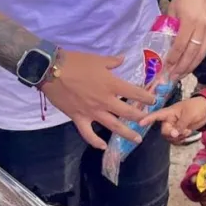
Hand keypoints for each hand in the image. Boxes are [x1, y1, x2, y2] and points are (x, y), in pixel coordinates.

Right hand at [39, 49, 155, 149]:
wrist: (52, 70)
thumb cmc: (76, 62)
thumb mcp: (98, 59)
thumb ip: (113, 62)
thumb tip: (123, 59)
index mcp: (111, 85)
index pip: (134, 92)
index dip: (145, 97)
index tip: (153, 100)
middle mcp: (105, 101)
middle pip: (127, 112)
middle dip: (140, 117)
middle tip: (148, 121)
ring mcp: (92, 112)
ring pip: (113, 126)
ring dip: (126, 133)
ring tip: (137, 140)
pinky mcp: (78, 118)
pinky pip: (88, 134)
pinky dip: (95, 142)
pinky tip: (103, 147)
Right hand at [141, 95, 205, 143]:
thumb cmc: (196, 107)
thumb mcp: (188, 115)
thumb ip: (180, 125)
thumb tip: (173, 135)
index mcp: (169, 112)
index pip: (156, 115)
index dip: (148, 119)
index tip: (140, 123)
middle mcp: (169, 120)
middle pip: (164, 131)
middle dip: (171, 133)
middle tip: (180, 131)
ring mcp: (174, 126)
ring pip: (170, 137)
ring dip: (178, 137)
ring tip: (186, 131)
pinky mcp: (180, 132)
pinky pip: (176, 140)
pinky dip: (181, 139)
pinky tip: (187, 134)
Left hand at [165, 0, 205, 79]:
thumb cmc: (182, 0)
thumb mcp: (171, 12)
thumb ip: (170, 30)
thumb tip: (167, 51)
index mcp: (190, 19)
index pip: (180, 44)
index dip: (173, 59)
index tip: (166, 69)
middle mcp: (203, 25)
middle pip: (192, 52)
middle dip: (181, 67)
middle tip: (172, 78)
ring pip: (201, 53)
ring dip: (190, 66)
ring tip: (180, 75)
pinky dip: (198, 59)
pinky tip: (190, 65)